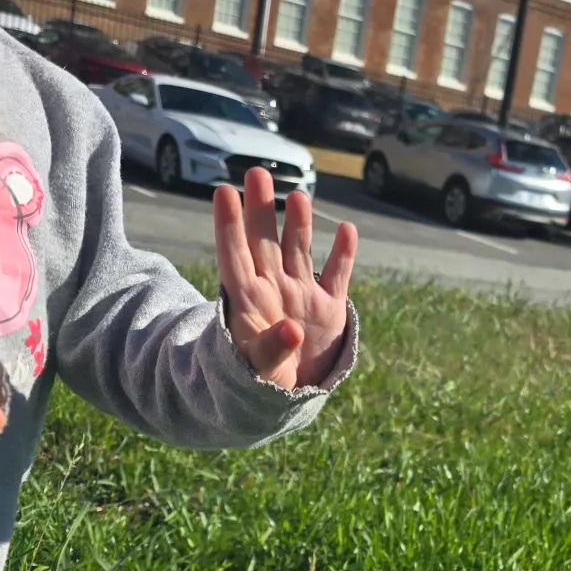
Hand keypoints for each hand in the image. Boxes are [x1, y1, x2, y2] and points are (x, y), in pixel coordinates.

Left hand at [213, 168, 357, 388]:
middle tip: (257, 172)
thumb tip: (293, 330)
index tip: (223, 192)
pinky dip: (343, 253)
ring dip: (298, 224)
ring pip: (298, 251)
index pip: (235, 255)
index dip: (229, 225)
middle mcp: (273, 289)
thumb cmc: (260, 382)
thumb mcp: (260, 371)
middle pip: (264, 243)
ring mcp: (301, 295)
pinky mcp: (328, 308)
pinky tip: (346, 230)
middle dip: (260, 209)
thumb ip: (272, 348)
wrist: (284, 397)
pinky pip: (337, 275)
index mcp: (249, 302)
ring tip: (297, 196)